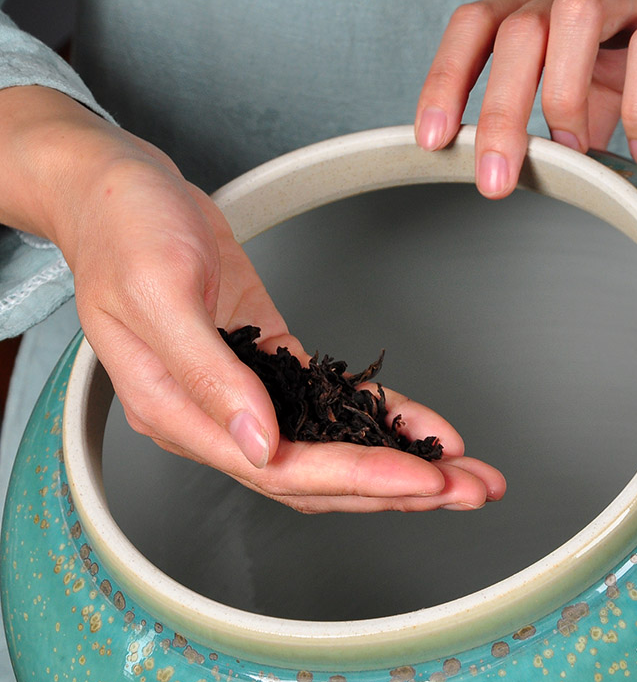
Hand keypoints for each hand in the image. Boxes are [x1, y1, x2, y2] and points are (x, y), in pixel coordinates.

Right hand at [0, 87, 505, 512]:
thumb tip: (258, 443)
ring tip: (465, 474)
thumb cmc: (123, 230)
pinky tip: (422, 429)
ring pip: (333, 451)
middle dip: (399, 486)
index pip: (282, 469)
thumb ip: (206, 375)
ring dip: (400, 464)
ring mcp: (247, 397)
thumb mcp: (156, 292)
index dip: (358, 477)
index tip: (422, 479)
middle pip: (319, 477)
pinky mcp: (271, 367)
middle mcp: (217, 419)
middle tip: (471, 489)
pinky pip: (333, 406)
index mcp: (178, 414)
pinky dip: (382, 420)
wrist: (120, 192)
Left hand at [416, 0, 636, 197]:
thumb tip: (543, 176)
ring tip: (575, 154)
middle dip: (499, 115)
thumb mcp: (590, 74)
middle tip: (494, 182)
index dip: (446, 80)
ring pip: (574, 22)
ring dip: (564, 101)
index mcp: (535, 1)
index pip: (474, 28)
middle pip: (517, 35)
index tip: (433, 140)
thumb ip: (563, 118)